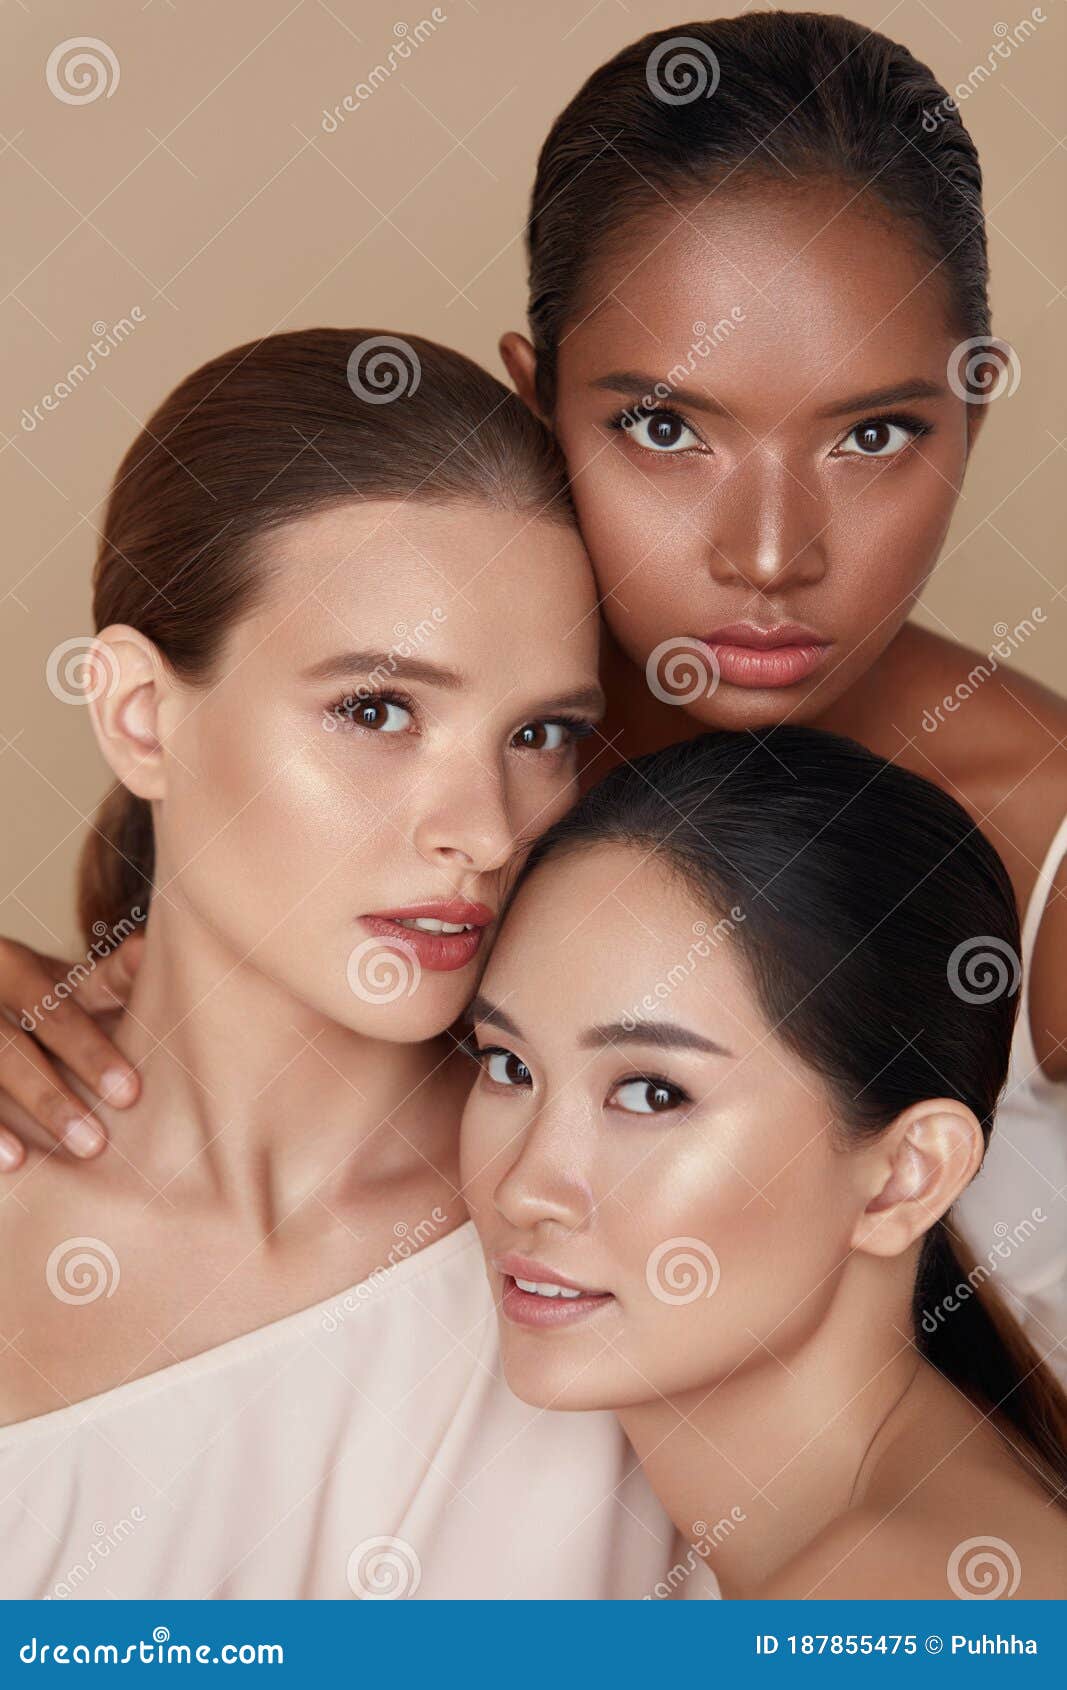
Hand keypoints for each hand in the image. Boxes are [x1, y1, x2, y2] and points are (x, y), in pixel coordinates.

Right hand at [0, 933, 143, 1168]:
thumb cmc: (34, 996)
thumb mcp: (63, 980)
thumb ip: (109, 976)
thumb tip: (147, 950)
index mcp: (11, 966)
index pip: (54, 1012)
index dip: (89, 1052)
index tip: (129, 1093)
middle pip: (9, 1049)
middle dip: (51, 1098)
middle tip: (95, 1144)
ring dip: (11, 1118)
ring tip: (43, 1157)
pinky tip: (11, 1161)